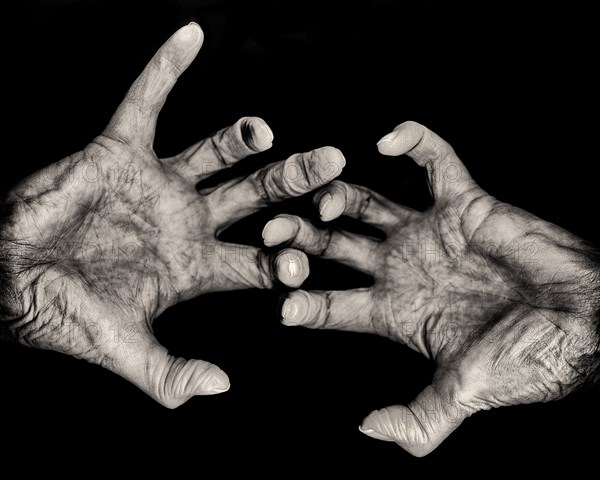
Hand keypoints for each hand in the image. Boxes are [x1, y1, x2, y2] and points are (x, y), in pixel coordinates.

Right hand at [0, 23, 344, 407]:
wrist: (8, 279)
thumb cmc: (61, 315)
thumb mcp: (121, 348)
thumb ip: (169, 373)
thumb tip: (220, 387)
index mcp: (198, 266)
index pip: (259, 261)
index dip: (286, 259)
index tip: (307, 258)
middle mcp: (189, 220)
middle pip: (257, 198)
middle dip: (294, 182)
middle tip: (333, 166)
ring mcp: (159, 183)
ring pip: (216, 152)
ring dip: (245, 136)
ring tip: (270, 133)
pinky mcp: (121, 151)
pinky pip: (148, 101)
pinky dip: (166, 69)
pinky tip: (193, 36)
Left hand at [262, 120, 599, 455]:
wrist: (586, 322)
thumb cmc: (531, 359)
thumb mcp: (466, 392)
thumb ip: (420, 418)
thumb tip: (368, 431)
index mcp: (393, 312)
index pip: (330, 306)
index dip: (303, 304)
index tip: (283, 305)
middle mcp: (402, 268)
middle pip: (335, 247)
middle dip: (302, 239)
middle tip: (275, 236)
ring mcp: (428, 232)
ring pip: (367, 203)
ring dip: (337, 194)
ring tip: (319, 197)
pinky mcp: (462, 201)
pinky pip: (433, 161)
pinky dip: (411, 144)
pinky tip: (386, 140)